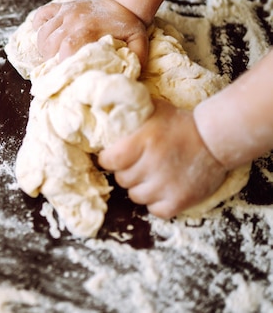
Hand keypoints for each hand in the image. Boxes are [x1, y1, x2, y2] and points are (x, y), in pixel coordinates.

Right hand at [32, 0, 148, 65]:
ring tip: (52, 55)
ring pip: (43, 32)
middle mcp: (73, 20)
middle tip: (58, 65)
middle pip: (50, 42)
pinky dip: (38, 25)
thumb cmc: (129, 26)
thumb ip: (136, 58)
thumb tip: (129, 76)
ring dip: (43, 46)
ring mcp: (66, 12)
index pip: (66, 47)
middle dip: (50, 58)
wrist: (123, 2)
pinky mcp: (62, 7)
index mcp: (89, 29)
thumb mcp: (138, 42)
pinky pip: (42, 14)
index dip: (61, 62)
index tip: (65, 71)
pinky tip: (44, 35)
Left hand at [97, 99, 227, 218]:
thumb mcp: (153, 111)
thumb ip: (129, 115)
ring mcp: (167, 185)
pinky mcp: (180, 201)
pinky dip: (156, 202)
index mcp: (144, 141)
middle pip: (122, 179)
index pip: (109, 160)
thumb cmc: (180, 124)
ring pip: (136, 196)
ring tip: (152, 176)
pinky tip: (162, 189)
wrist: (216, 140)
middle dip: (126, 172)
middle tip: (138, 164)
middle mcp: (153, 164)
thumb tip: (105, 110)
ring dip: (140, 187)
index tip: (112, 157)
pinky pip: (155, 210)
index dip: (108, 159)